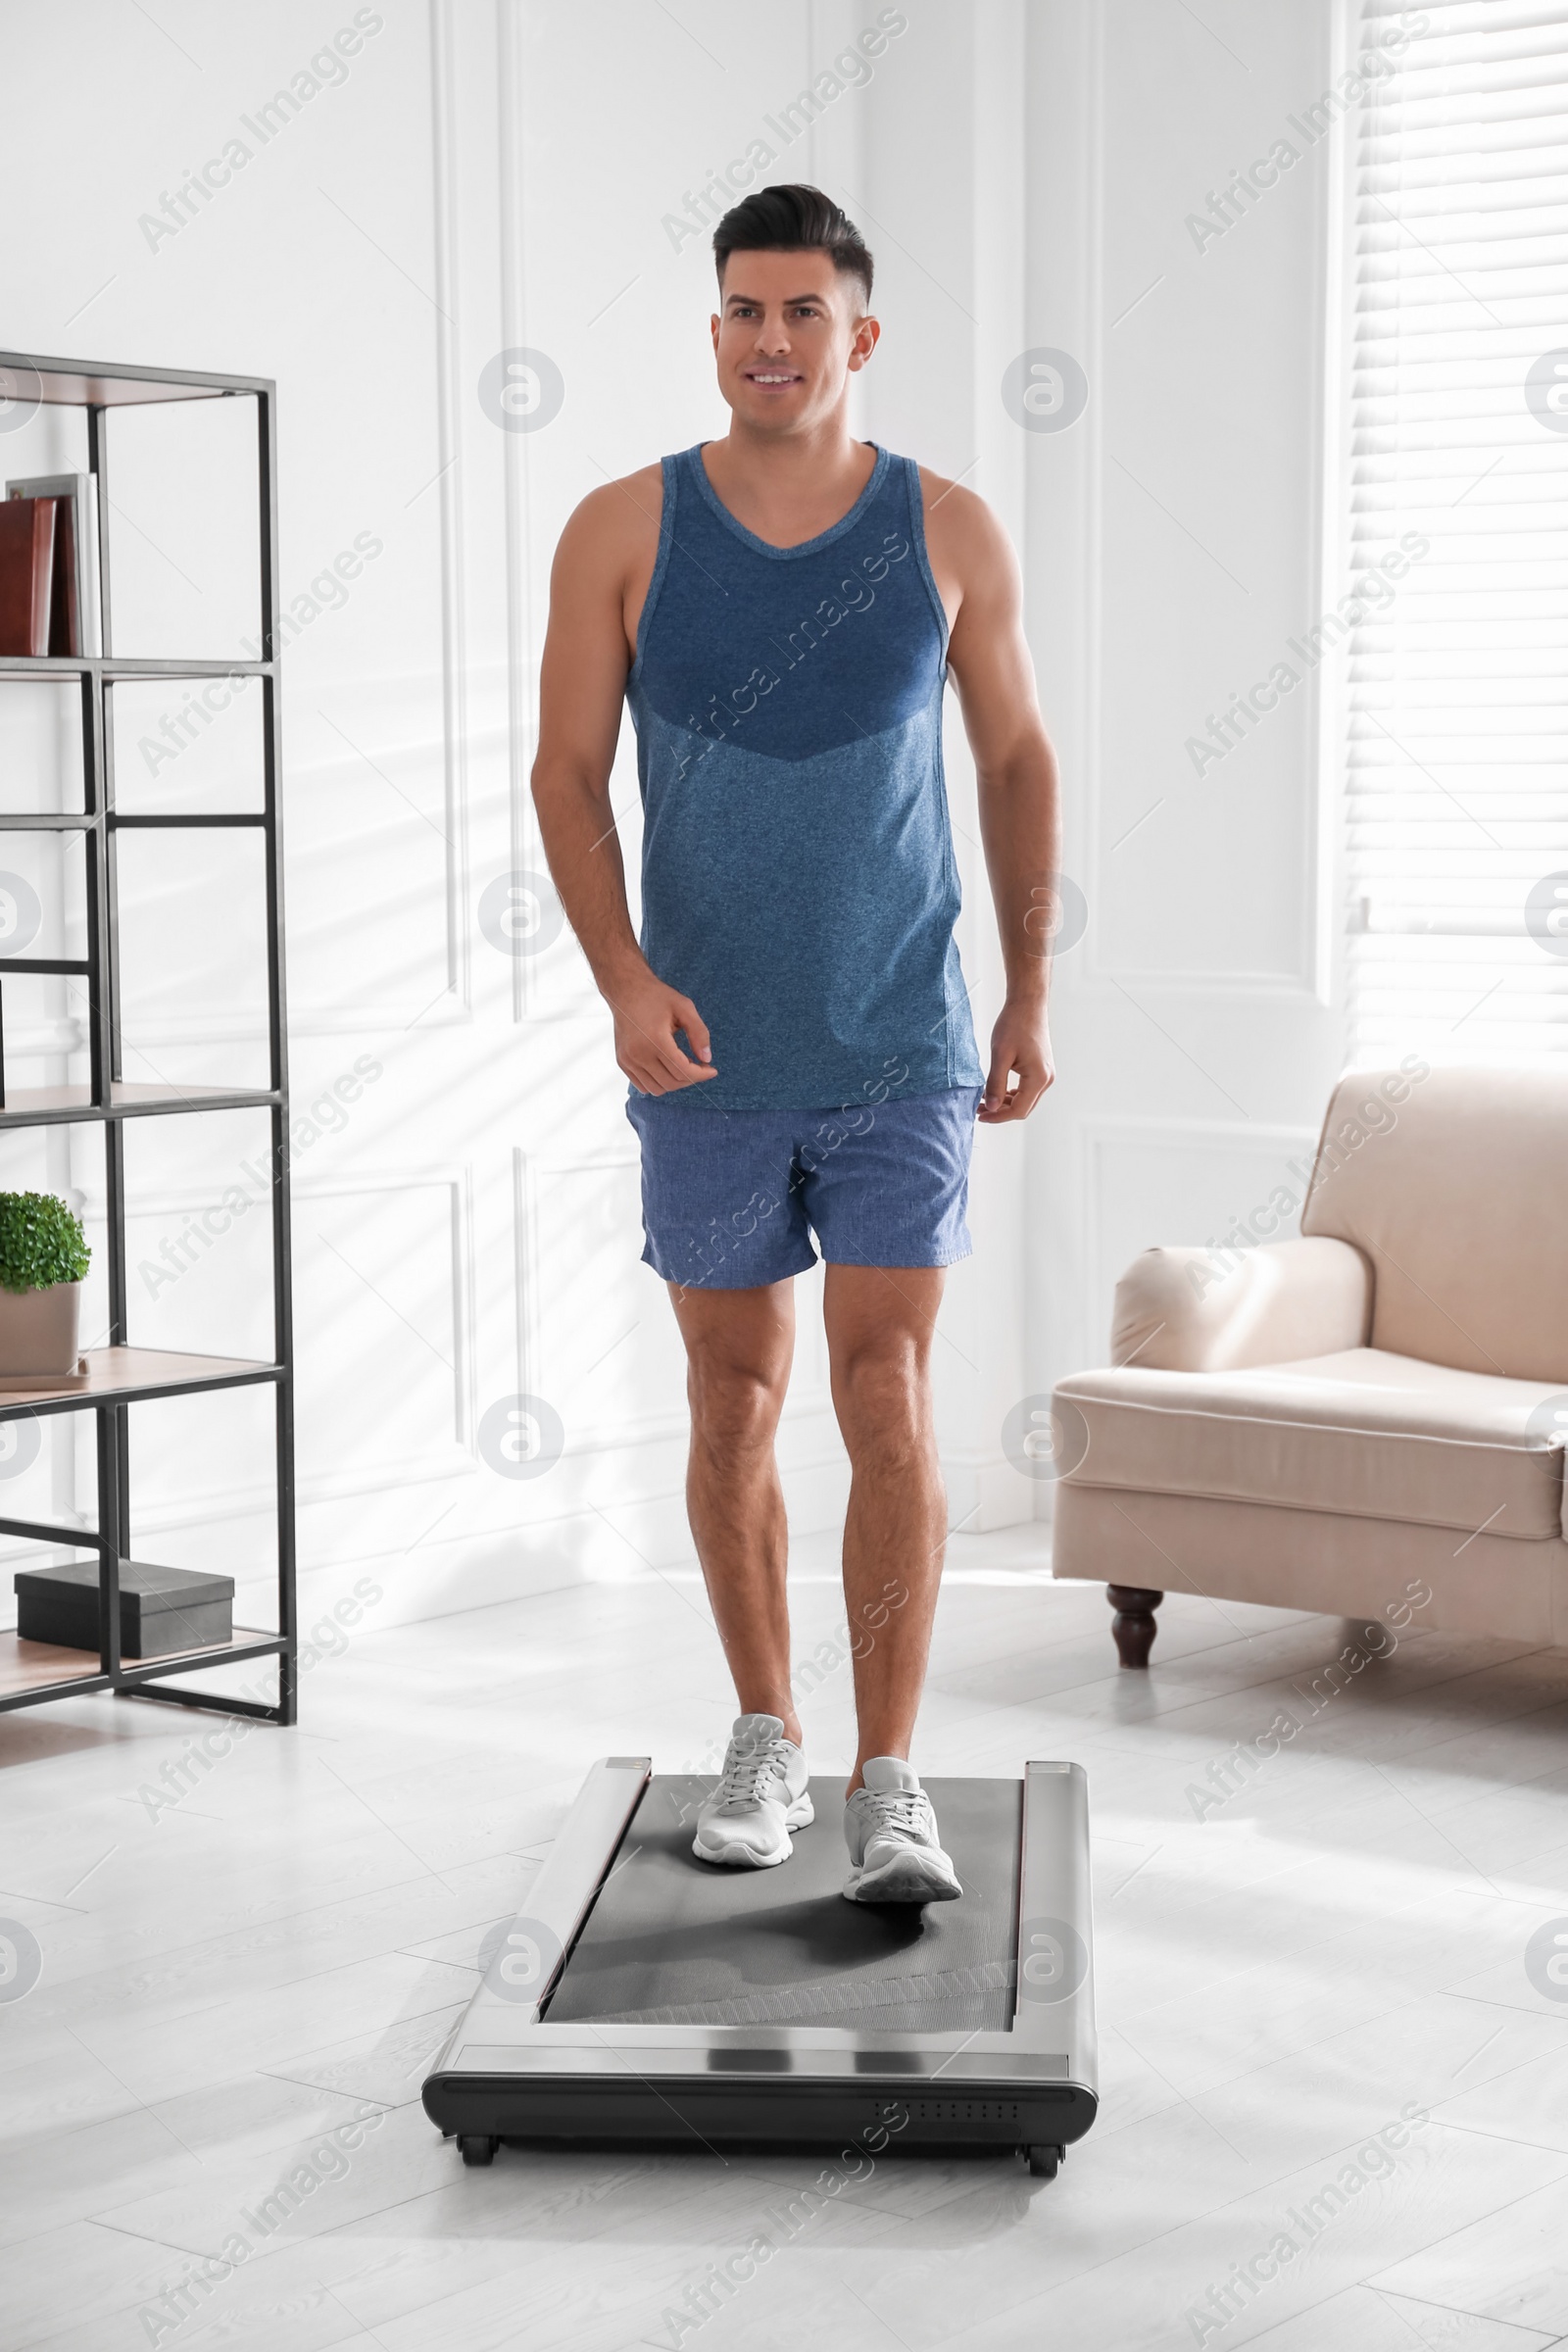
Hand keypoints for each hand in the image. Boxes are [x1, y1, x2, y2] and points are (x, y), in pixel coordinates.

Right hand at [607, 965, 717, 1094]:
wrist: (626, 990)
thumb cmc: (657, 996)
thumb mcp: (685, 1007)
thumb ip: (699, 1033)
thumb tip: (707, 1059)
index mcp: (656, 1040)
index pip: (683, 1071)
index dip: (702, 1074)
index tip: (712, 1070)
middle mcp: (639, 1053)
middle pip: (672, 1083)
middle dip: (691, 1079)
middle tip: (699, 1066)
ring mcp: (628, 1060)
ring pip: (657, 1089)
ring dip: (675, 1082)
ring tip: (683, 1065)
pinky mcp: (622, 1062)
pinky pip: (643, 1086)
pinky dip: (659, 1083)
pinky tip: (667, 1067)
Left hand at [979, 1000, 1053, 1121]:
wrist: (1027, 1004)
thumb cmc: (1015, 1024)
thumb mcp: (1000, 1055)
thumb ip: (995, 1083)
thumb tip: (992, 1107)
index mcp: (1038, 1078)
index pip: (1018, 1110)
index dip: (997, 1116)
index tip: (980, 1115)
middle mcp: (1046, 1079)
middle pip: (1023, 1108)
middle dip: (1000, 1112)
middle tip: (979, 1108)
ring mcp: (1046, 1074)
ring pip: (1025, 1100)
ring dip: (1005, 1103)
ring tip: (985, 1099)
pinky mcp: (1041, 1068)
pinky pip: (1027, 1089)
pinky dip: (1012, 1093)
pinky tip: (997, 1089)